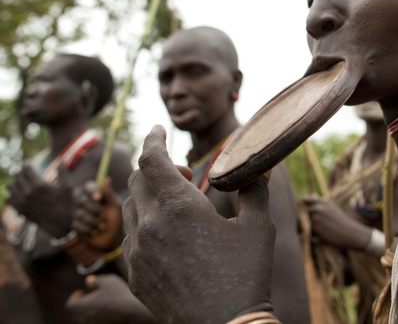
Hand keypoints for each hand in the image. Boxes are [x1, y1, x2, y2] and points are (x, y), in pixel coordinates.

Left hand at [8, 164, 74, 237]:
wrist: (61, 224)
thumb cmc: (67, 203)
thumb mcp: (69, 186)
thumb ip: (63, 172)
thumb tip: (60, 160)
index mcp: (39, 185)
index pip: (26, 169)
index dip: (27, 163)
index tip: (29, 161)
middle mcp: (28, 193)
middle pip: (18, 176)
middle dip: (22, 171)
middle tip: (27, 170)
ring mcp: (23, 203)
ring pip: (11, 187)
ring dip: (16, 181)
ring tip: (23, 180)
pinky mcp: (21, 210)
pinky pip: (10, 199)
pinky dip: (12, 193)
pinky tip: (20, 192)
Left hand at [66, 274, 156, 323]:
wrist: (133, 313)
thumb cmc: (119, 295)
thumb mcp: (108, 281)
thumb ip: (96, 280)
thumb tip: (88, 281)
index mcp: (83, 306)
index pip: (69, 305)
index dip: (74, 298)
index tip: (81, 292)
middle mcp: (84, 319)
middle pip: (75, 314)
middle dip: (79, 305)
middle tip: (88, 297)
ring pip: (83, 319)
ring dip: (87, 311)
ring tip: (99, 303)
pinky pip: (92, 323)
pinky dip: (94, 317)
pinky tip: (106, 310)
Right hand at [73, 178, 123, 250]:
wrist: (112, 239)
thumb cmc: (116, 220)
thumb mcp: (115, 207)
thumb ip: (109, 194)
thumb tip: (106, 178)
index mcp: (96, 195)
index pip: (89, 186)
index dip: (92, 191)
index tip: (98, 198)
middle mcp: (86, 202)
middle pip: (81, 199)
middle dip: (92, 208)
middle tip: (101, 214)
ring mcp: (79, 213)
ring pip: (79, 213)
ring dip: (92, 221)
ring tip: (102, 227)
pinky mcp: (75, 225)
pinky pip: (76, 224)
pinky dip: (87, 229)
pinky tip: (94, 233)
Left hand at [123, 125, 274, 323]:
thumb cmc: (246, 275)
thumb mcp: (258, 227)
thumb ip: (255, 189)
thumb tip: (261, 166)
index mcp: (179, 206)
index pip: (150, 157)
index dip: (152, 137)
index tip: (159, 128)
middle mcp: (151, 224)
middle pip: (137, 177)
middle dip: (157, 166)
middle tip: (186, 175)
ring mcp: (138, 251)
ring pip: (131, 205)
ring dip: (149, 194)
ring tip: (178, 204)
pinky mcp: (135, 273)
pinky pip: (129, 235)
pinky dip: (144, 221)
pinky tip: (167, 233)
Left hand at [302, 195, 371, 250]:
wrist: (352, 234)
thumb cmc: (342, 221)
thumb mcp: (332, 207)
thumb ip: (320, 202)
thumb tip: (311, 196)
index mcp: (321, 202)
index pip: (302, 200)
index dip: (299, 207)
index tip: (298, 213)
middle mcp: (317, 209)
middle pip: (299, 212)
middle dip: (298, 219)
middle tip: (299, 225)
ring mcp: (316, 220)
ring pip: (301, 224)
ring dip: (302, 229)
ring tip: (307, 233)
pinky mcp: (317, 232)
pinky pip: (307, 235)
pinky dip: (309, 238)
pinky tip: (316, 240)